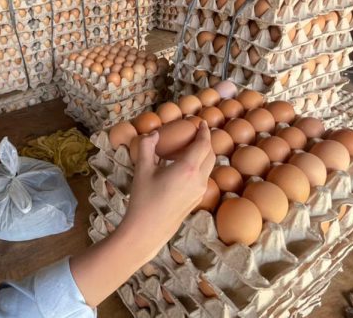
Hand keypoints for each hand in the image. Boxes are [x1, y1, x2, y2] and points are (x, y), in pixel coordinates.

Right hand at [68, 121, 214, 306]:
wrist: (148, 230)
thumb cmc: (143, 199)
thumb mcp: (142, 170)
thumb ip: (147, 147)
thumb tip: (153, 134)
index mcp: (188, 168)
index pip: (203, 144)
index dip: (204, 131)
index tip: (201, 122)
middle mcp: (199, 179)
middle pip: (210, 154)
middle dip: (205, 141)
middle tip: (195, 132)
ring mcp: (200, 191)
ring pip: (209, 166)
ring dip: (203, 154)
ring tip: (189, 148)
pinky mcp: (197, 200)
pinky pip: (203, 177)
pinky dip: (199, 166)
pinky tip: (183, 167)